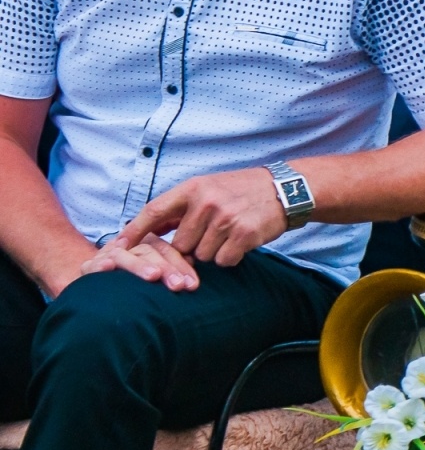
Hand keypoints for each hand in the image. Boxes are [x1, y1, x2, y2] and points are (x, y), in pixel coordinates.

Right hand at [81, 232, 200, 290]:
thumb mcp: (157, 281)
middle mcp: (129, 247)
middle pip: (149, 251)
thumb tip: (191, 280)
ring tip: (153, 276)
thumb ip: (173, 275)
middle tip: (178, 285)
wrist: (100, 295)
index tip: (192, 285)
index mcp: (147, 246)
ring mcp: (107, 255)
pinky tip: (109, 268)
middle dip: (166, 268)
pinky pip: (93, 264)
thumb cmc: (137, 289)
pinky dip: (100, 265)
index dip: (181, 267)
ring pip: (124, 255)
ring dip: (138, 265)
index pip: (167, 251)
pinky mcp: (89, 267)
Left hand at [111, 168, 288, 267]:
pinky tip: (242, 242)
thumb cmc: (243, 191)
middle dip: (192, 247)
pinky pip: (224, 261)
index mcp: (193, 188)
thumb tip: (150, 229)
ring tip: (229, 235)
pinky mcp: (244, 235)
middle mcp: (206, 202)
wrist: (286, 190)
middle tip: (211, 236)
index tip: (114, 249)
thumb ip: (181, 208)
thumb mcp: (209, 188)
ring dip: (213, 252)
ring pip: (202, 255)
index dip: (131, 232)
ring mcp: (225, 219)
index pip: (153, 211)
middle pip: (180, 244)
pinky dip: (231, 257)